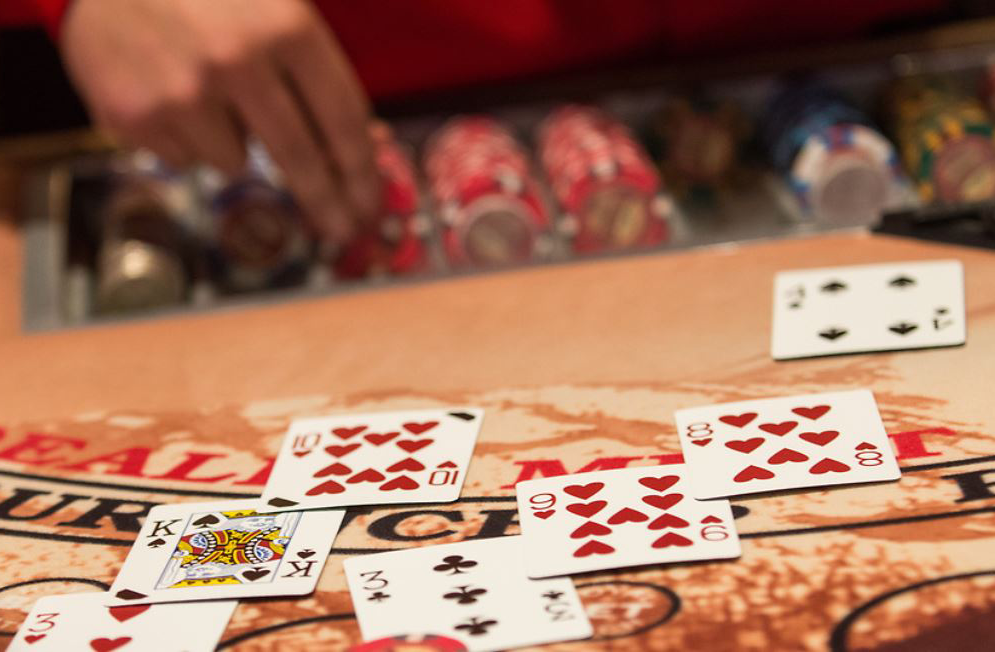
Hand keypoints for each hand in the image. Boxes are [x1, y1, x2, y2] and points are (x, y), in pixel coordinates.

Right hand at [60, 0, 380, 240]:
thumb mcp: (276, 7)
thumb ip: (318, 72)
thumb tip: (369, 145)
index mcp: (285, 27)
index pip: (342, 119)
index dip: (362, 171)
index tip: (368, 204)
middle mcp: (236, 61)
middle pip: (300, 158)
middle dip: (327, 202)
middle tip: (342, 228)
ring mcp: (182, 92)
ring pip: (235, 163)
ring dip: (232, 142)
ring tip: (204, 90)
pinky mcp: (134, 115)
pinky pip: (184, 158)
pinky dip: (184, 137)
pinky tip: (166, 92)